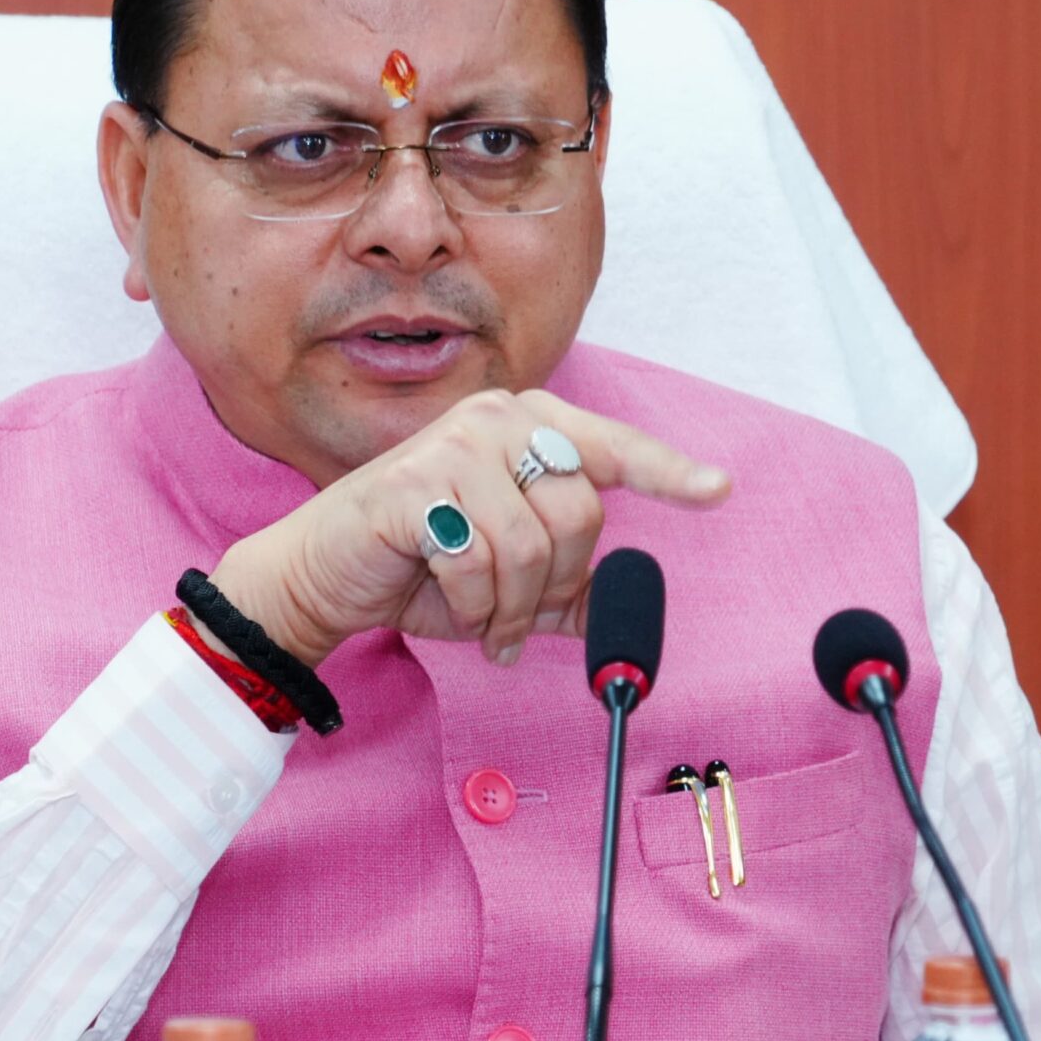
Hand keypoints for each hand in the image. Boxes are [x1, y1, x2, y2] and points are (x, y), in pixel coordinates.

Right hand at [205, 389, 729, 667]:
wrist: (322, 574)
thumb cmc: (418, 568)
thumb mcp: (505, 583)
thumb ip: (565, 588)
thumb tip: (624, 609)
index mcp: (526, 425)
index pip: (612, 446)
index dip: (668, 472)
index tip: (718, 490)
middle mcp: (495, 419)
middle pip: (579, 513)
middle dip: (555, 585)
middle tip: (517, 616)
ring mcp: (453, 444)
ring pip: (531, 546)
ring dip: (510, 606)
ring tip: (484, 622)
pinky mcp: (414, 484)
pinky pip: (477, 560)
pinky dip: (471, 604)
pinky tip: (452, 607)